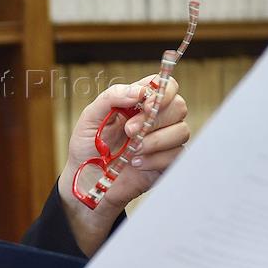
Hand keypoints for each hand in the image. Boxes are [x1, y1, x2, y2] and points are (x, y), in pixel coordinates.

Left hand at [57, 76, 189, 254]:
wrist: (86, 181)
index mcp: (139, 103)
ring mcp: (163, 141)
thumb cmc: (88, 146)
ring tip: (132, 150)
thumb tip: (138, 92)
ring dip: (156, 140)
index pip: (165, 86)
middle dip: (155, 118)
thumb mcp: (91, 117)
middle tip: (129, 131)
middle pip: (178, 106)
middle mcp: (155, 119)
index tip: (144, 104)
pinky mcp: (165, 163)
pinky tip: (136, 163)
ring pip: (181, 131)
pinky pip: (176, 155)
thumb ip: (111, 98)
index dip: (162, 92)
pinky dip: (155, 159)